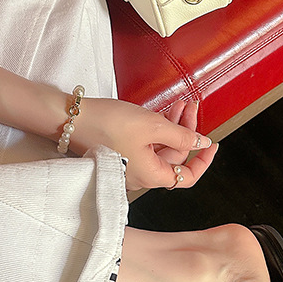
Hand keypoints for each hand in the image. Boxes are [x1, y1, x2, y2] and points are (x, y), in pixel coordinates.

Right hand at [69, 97, 217, 190]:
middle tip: (189, 107)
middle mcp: (140, 176)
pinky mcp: (118, 154)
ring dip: (171, 126)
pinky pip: (145, 145)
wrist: (70, 119)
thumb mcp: (153, 126)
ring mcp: (128, 165)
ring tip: (178, 104)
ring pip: (160, 148)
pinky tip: (161, 112)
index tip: (212, 144)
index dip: (203, 161)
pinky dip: (156, 130)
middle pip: (173, 157)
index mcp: (151, 175)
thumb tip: (201, 142)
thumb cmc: (108, 124)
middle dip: (185, 131)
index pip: (188, 177)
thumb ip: (181, 135)